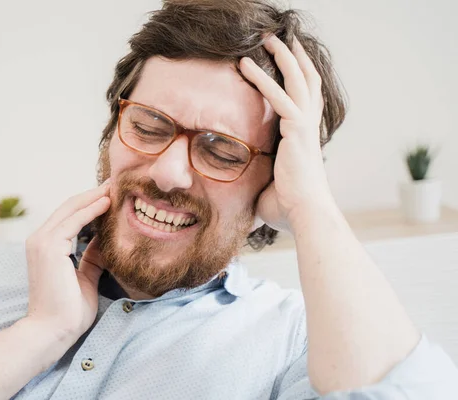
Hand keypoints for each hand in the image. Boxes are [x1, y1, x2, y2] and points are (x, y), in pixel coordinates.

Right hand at [23, 180, 110, 352]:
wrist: (53, 331)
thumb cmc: (69, 310)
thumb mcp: (86, 275)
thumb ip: (93, 255)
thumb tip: (106, 239)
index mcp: (46, 246)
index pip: (70, 215)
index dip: (91, 203)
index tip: (112, 194)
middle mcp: (40, 239)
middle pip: (70, 206)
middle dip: (94, 193)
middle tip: (116, 182)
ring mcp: (42, 241)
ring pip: (71, 208)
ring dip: (94, 196)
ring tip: (115, 186)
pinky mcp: (49, 246)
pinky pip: (73, 221)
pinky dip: (90, 209)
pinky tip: (107, 202)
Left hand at [240, 35, 334, 232]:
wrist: (306, 218)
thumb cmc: (289, 209)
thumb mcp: (270, 187)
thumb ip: (260, 178)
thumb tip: (243, 190)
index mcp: (305, 137)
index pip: (306, 99)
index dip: (300, 78)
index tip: (291, 61)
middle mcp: (309, 127)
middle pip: (307, 81)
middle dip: (295, 57)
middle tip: (281, 38)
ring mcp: (306, 127)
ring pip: (298, 81)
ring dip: (282, 56)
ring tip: (266, 37)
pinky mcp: (297, 132)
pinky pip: (280, 98)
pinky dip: (263, 79)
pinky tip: (246, 64)